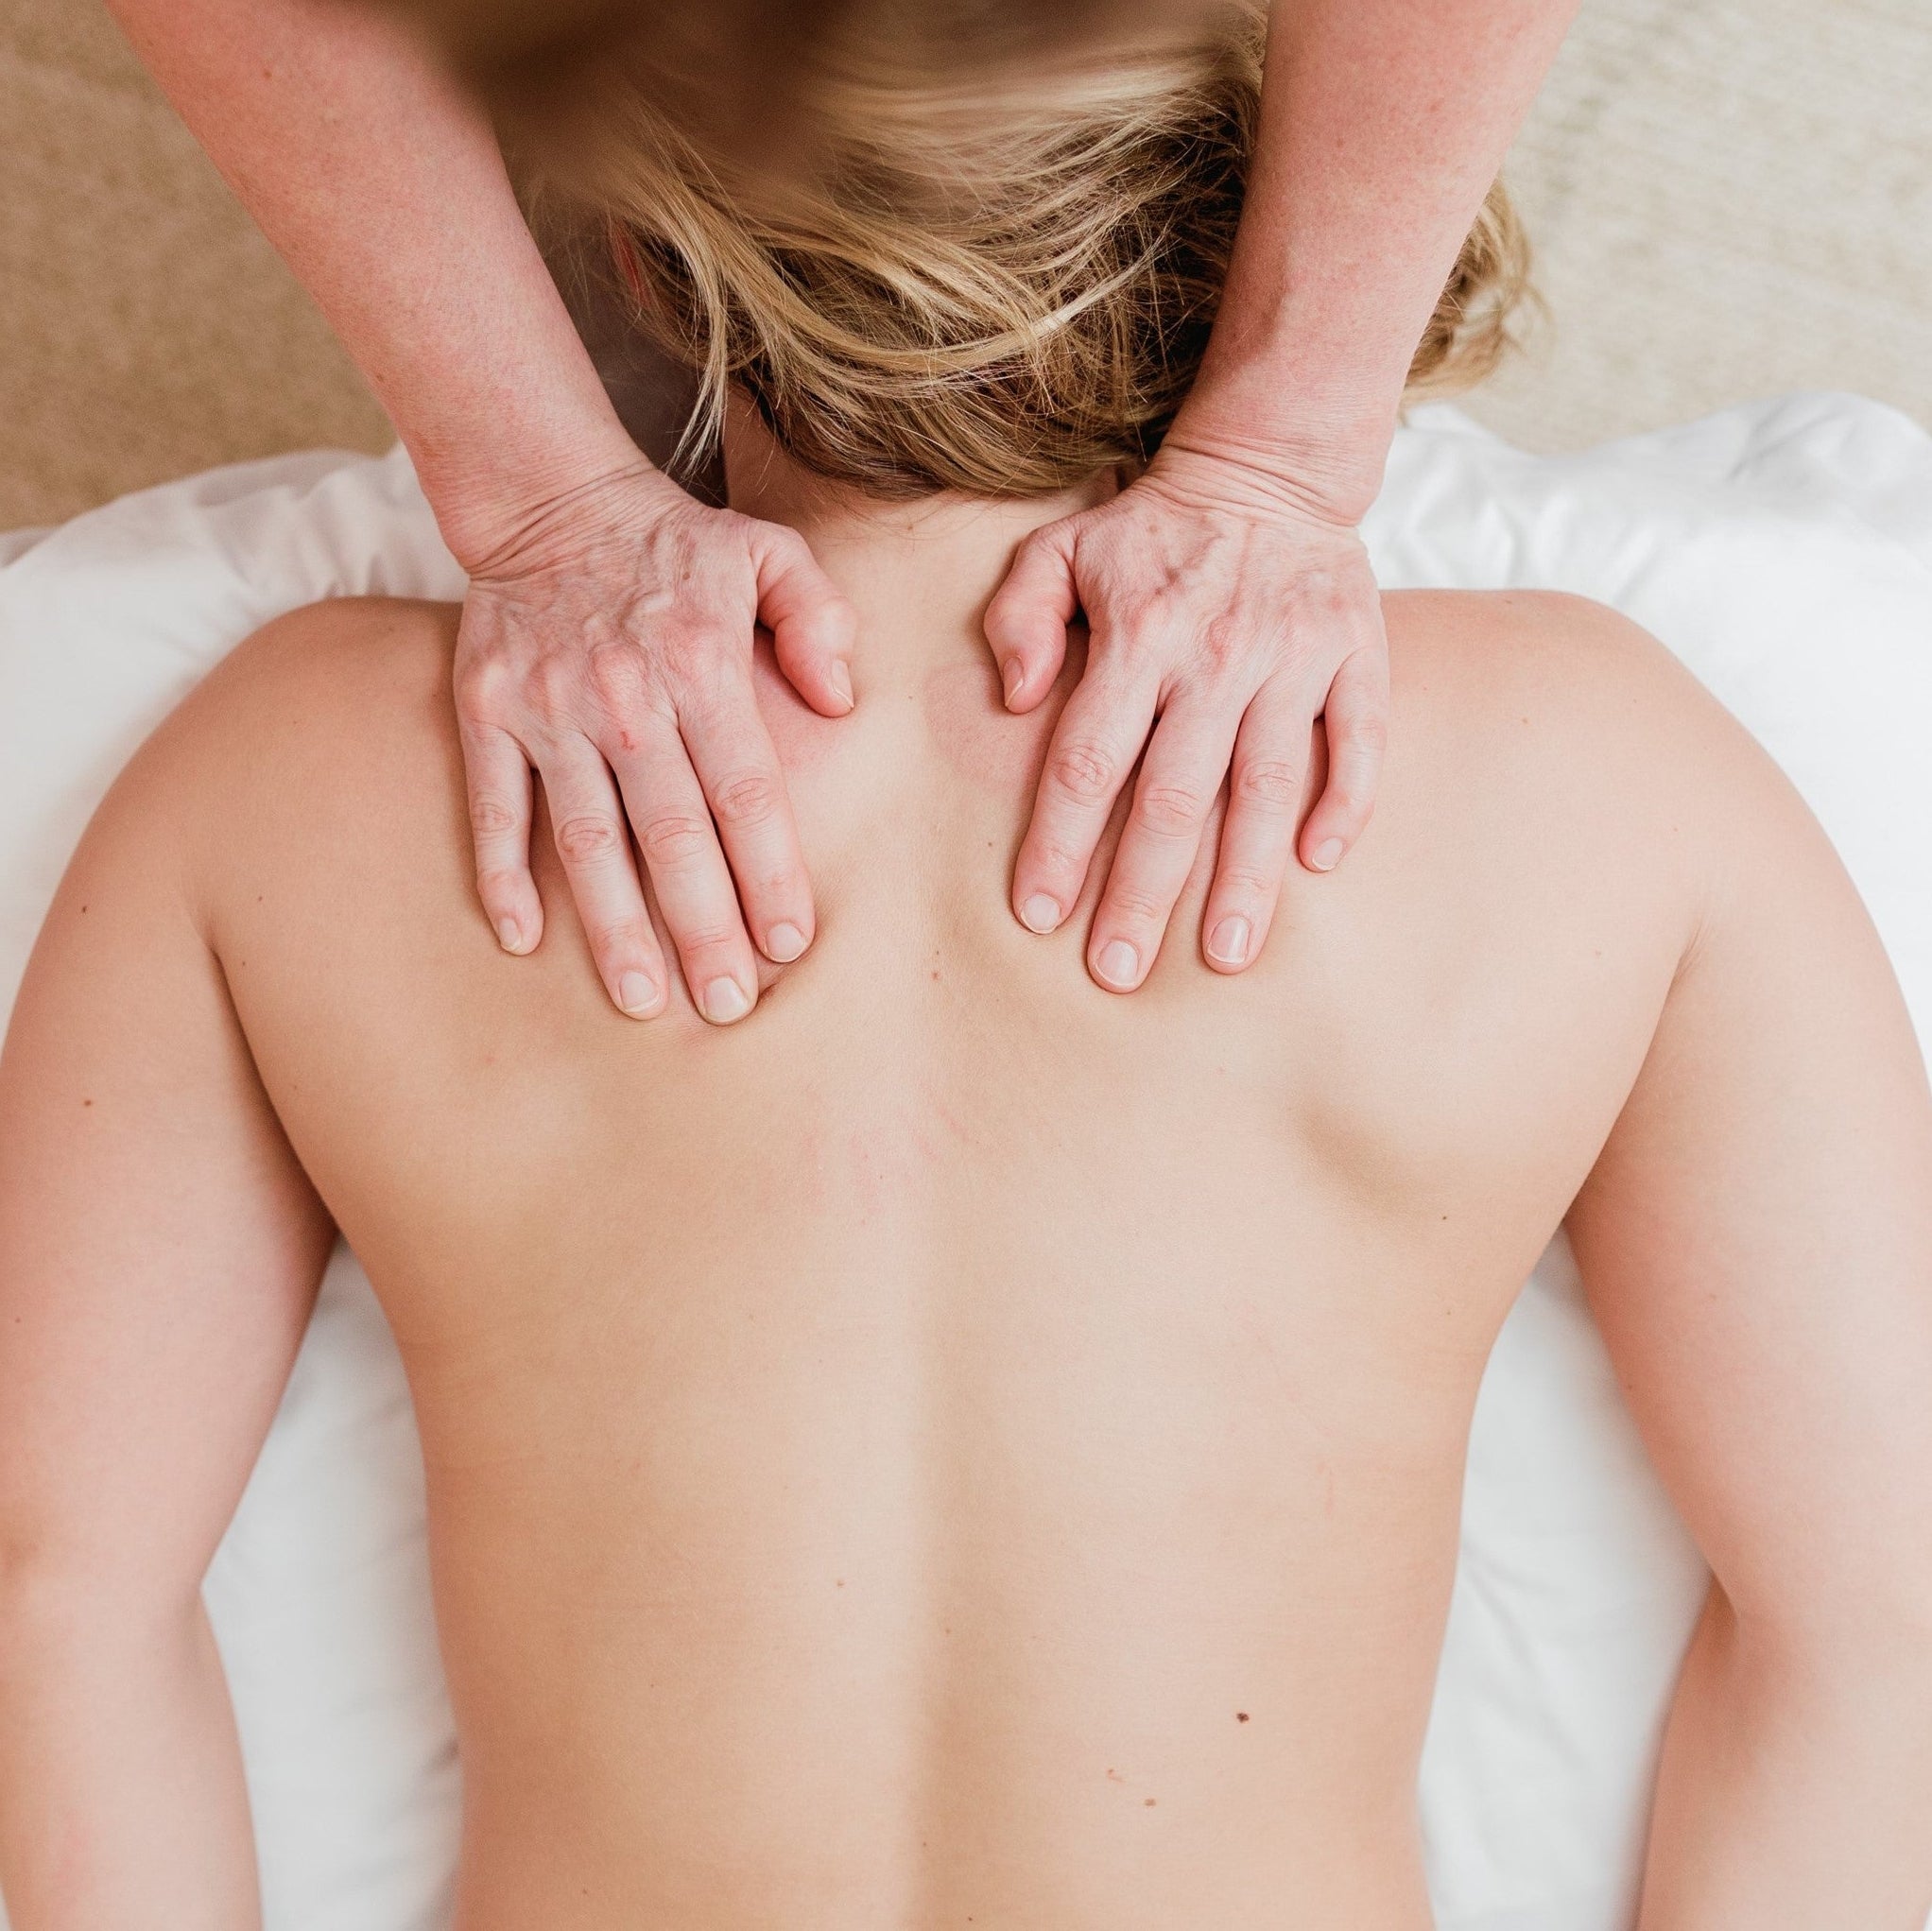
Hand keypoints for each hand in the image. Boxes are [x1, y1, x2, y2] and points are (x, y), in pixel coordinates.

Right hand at [452, 460, 855, 1022]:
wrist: (545, 491)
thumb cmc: (674, 542)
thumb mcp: (769, 549)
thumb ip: (818, 619)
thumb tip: (842, 702)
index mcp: (702, 664)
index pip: (746, 792)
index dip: (770, 874)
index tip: (790, 945)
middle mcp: (626, 695)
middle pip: (673, 835)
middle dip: (705, 929)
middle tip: (728, 1006)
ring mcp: (549, 708)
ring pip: (587, 839)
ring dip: (614, 927)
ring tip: (643, 1002)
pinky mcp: (485, 711)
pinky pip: (494, 806)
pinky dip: (501, 875)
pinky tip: (522, 943)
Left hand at [983, 441, 1389, 990]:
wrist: (1271, 463)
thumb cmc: (1150, 530)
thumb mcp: (1058, 548)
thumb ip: (1018, 617)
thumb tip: (1017, 700)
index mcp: (1136, 636)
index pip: (1088, 759)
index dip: (1061, 842)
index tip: (1039, 914)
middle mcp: (1214, 655)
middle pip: (1172, 796)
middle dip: (1142, 892)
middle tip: (1118, 970)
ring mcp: (1293, 657)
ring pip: (1266, 785)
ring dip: (1246, 876)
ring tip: (1226, 956)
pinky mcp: (1358, 652)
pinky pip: (1361, 738)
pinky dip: (1346, 801)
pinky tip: (1318, 865)